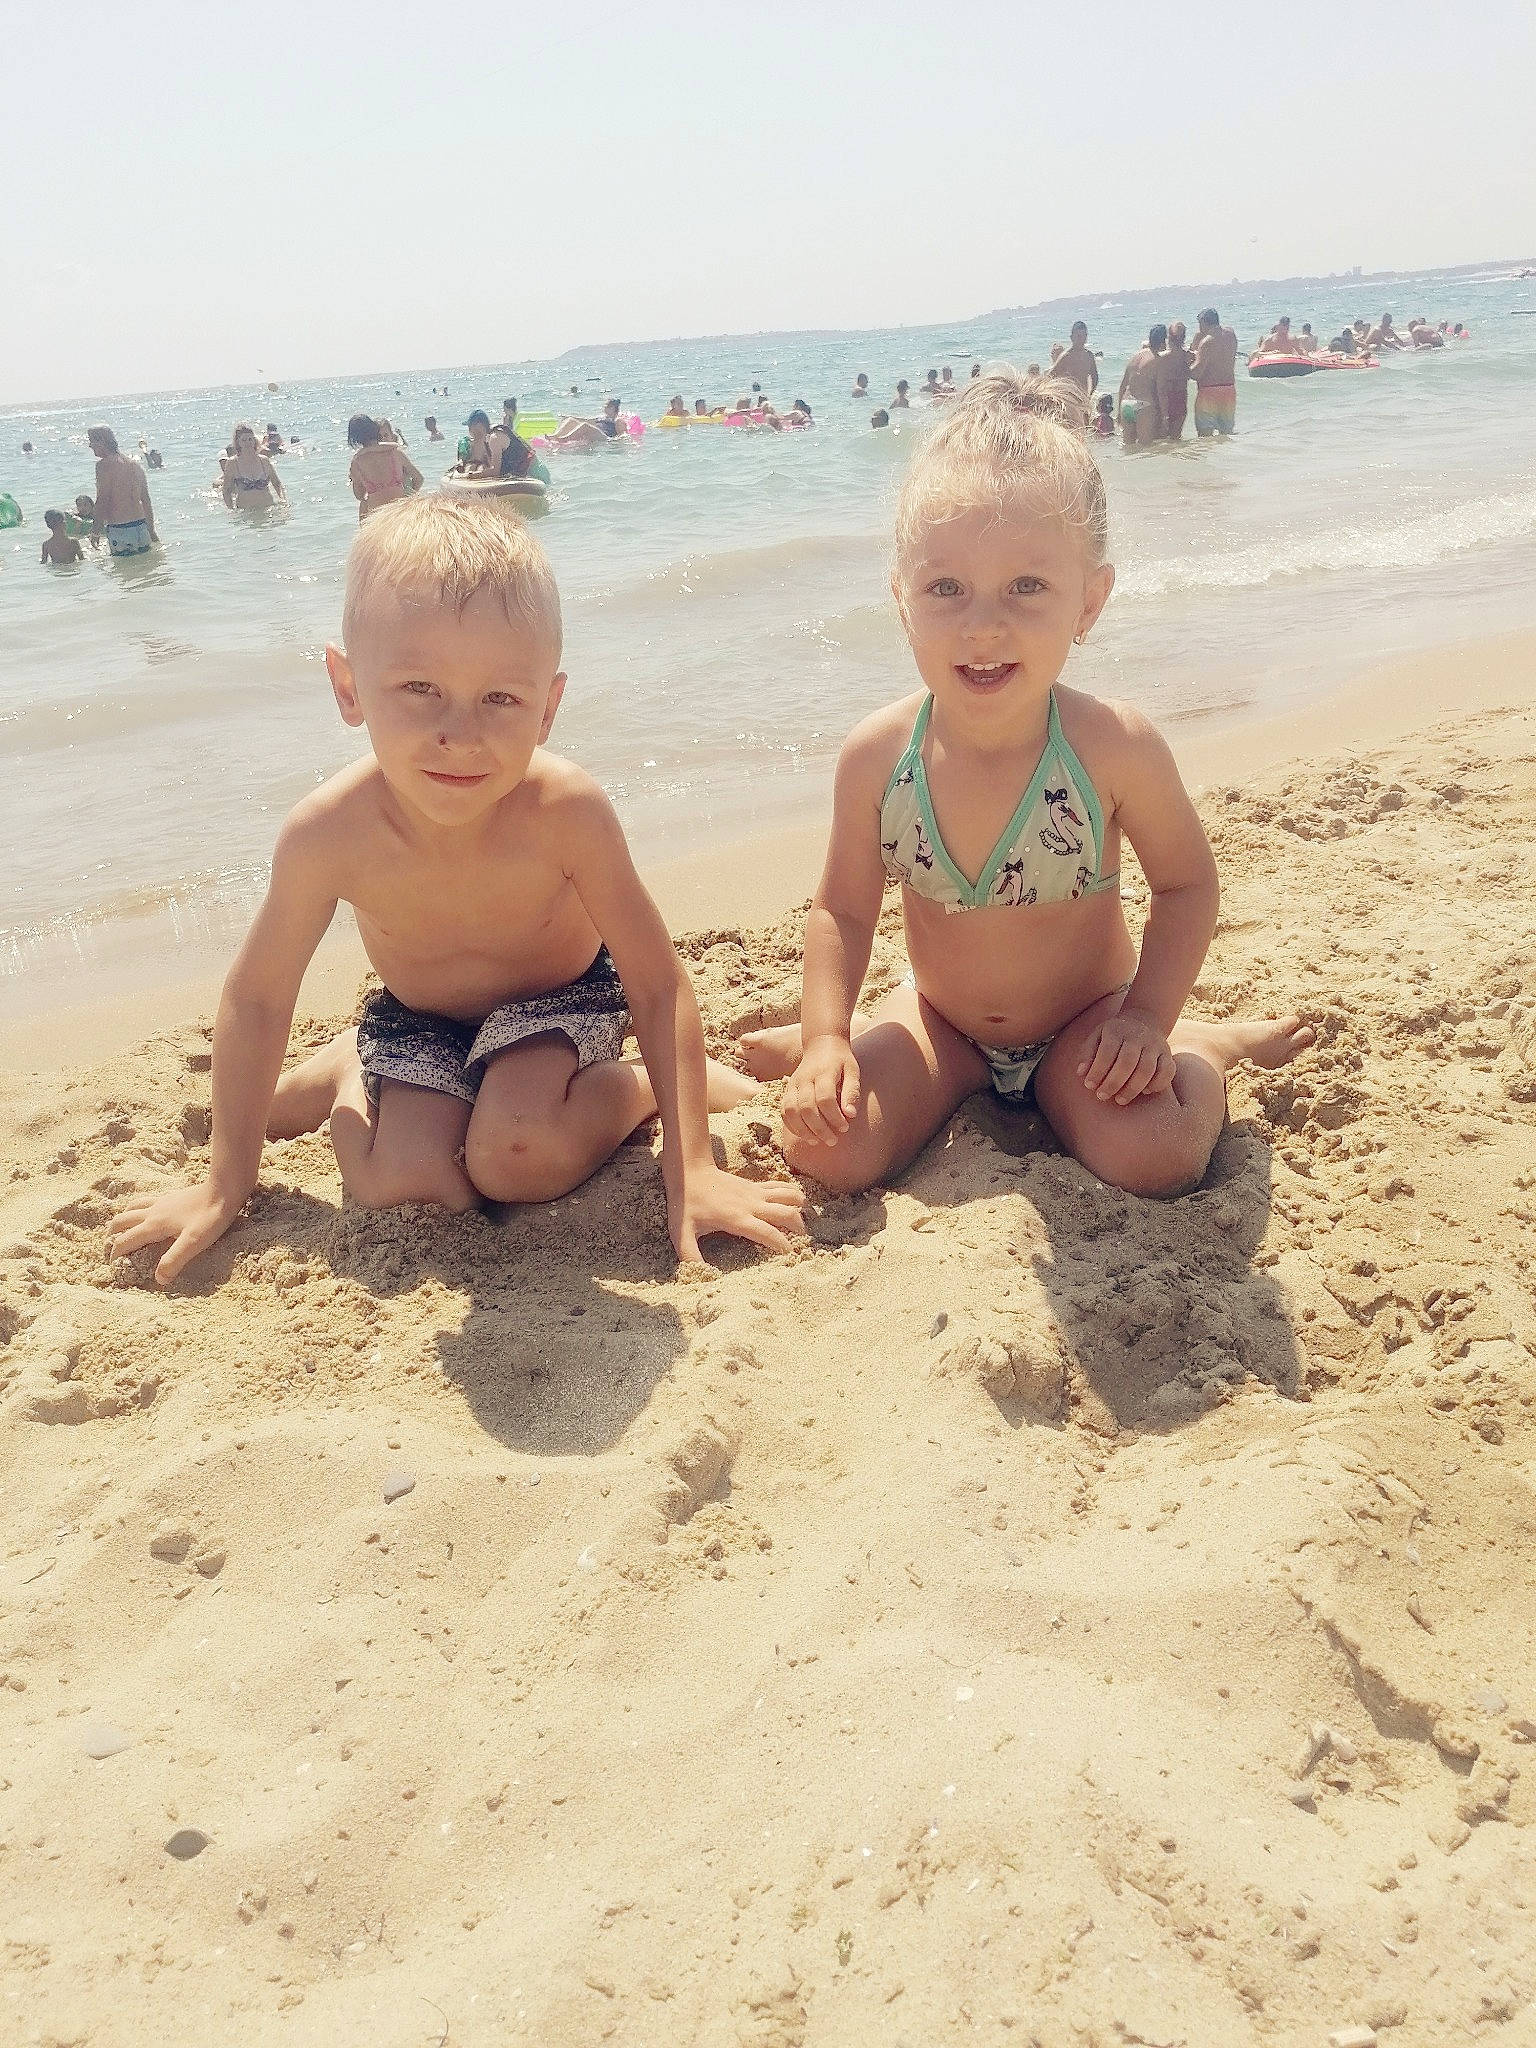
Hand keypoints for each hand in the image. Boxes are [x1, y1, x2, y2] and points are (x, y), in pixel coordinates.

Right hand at [106, 1180, 246, 1286]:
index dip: (115, 1254)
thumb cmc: (210, 1217)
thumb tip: (158, 1279)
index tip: (113, 1267)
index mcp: (153, 1225)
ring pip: (131, 1207)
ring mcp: (162, 1201)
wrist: (225, 1188)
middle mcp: (152, 1211)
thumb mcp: (193, 1243)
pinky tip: (148, 1213)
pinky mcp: (172, 1196)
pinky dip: (138, 1208)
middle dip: (113, 1234)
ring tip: (123, 1229)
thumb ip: (174, 1260)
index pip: (124, 1241)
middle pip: (121, 1221)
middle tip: (112, 1247)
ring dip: (123, 1219)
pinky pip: (146, 1200)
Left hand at [668, 1163, 804, 1263]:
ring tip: (803, 1224)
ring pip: (789, 1196)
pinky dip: (792, 1193)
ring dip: (799, 1209)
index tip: (790, 1256)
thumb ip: (690, 1256)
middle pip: (787, 1214)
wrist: (689, 1172)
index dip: (783, 1245)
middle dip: (798, 1229)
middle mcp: (752, 1205)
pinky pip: (781, 1186)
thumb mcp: (682, 1233)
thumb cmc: (686, 1205)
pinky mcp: (755, 1185)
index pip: (768, 1233)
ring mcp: (755, 1193)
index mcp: (738, 1219)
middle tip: (801, 1243)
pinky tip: (797, 1202)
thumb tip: (700, 1277)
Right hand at [780, 1035, 860, 1145]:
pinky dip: (791, 1125)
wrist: (822, 1044)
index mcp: (824, 1072)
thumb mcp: (853, 1071)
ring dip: (803, 1130)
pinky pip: (783, 1111)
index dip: (834, 1117)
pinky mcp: (787, 1090)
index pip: (825, 1098)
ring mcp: (793, 1084)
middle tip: (833, 1141)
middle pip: (806, 1108)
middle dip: (819, 1128)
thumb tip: (850, 1115)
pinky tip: (804, 1135)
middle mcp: (805, 1078)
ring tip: (816, 1141)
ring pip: (791, 1111)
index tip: (845, 1128)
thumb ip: (852, 1092)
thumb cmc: (841, 1060)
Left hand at [1077, 1006, 1175, 1106]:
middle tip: (1102, 1096)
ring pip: (1147, 1069)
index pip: (1107, 1052)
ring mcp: (1155, 1045)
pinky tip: (1145, 1091)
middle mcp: (1138, 1036)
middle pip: (1127, 1062)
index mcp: (1117, 1030)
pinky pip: (1168, 1071)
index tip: (1089, 1086)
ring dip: (1133, 1088)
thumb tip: (1081, 1073)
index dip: (1097, 1071)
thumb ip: (1087, 1053)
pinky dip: (1157, 1084)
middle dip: (1113, 1083)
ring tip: (1120, 1100)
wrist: (1144, 1021)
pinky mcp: (1168, 1054)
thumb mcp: (1097, 1036)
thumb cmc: (1114, 1035)